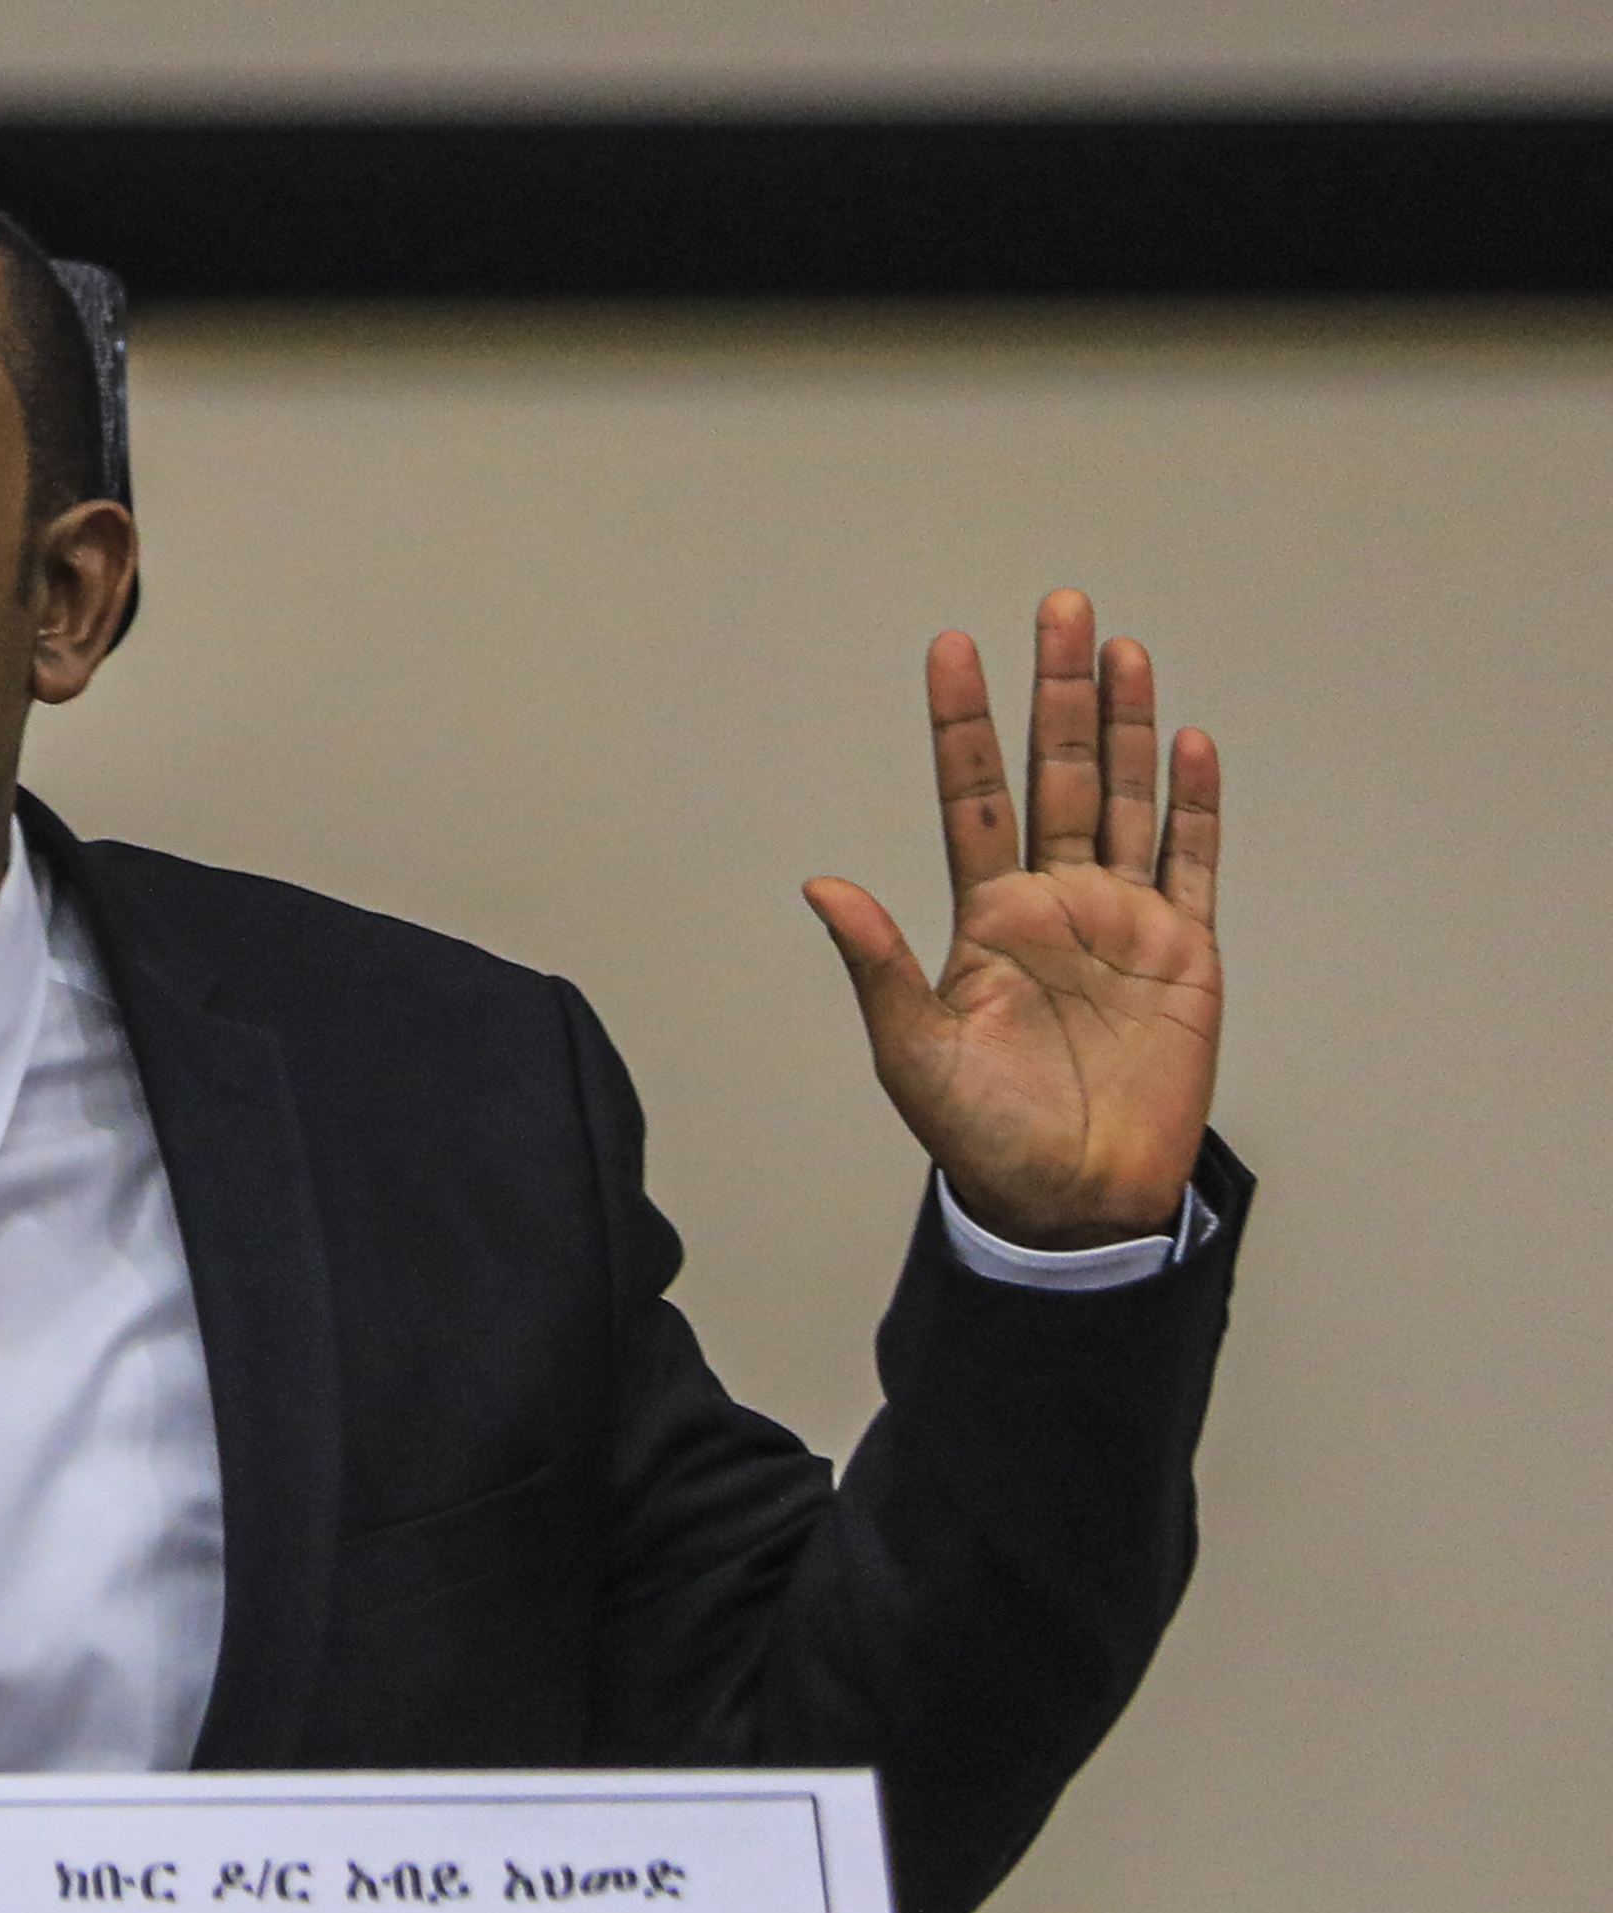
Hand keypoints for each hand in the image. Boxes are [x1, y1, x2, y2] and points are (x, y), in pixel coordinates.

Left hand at [804, 590, 1221, 1249]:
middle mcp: (1054, 903)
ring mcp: (1123, 920)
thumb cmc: (984, 1138)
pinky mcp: (1185, 952)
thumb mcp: (913, 1053)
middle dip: (1057, 691)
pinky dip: (1196, 803)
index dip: (963, 724)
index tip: (950, 647)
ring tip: (1118, 646)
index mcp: (985, 918)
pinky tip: (1192, 741)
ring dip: (1126, 723)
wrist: (1072, 1201)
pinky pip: (1193, 861)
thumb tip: (821, 886)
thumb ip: (876, 965)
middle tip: (1058, 605)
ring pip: (1124, 797)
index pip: (970, 798)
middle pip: (1056, 773)